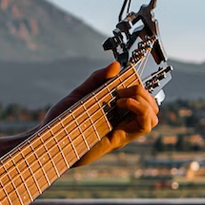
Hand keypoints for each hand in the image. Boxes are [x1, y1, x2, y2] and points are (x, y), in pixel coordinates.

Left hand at [44, 61, 158, 166]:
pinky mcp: (120, 139)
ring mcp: (123, 130)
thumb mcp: (80, 94)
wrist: (50, 139)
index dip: (140, 86)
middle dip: (143, 91)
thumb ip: (97, 80)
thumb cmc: (62, 120)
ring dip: (145, 100)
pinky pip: (146, 126)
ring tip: (123, 98)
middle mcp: (122, 121)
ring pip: (153, 115)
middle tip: (122, 90)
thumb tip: (116, 64)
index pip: (141, 97)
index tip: (125, 78)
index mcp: (116, 110)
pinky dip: (142, 110)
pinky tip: (124, 104)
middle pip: (152, 105)